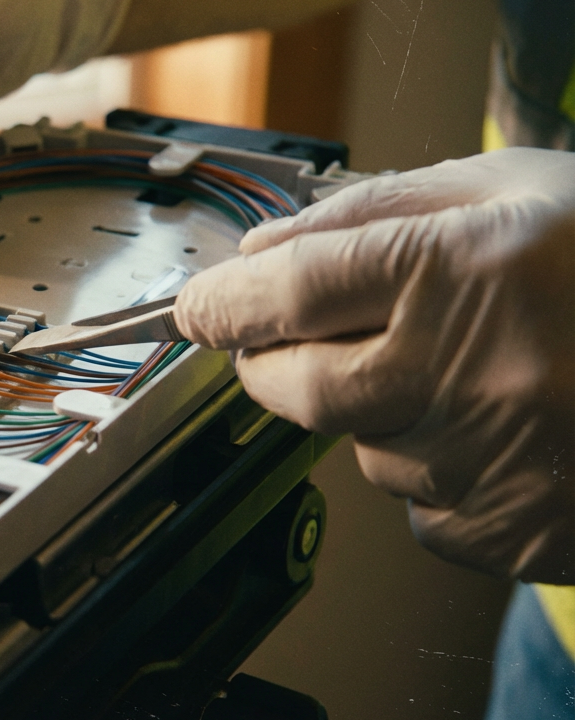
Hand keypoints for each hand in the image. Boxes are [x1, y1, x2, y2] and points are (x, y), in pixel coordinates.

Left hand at [174, 148, 574, 582]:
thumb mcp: (519, 187)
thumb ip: (381, 207)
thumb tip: (269, 244)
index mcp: (466, 270)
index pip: (285, 292)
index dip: (222, 301)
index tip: (200, 308)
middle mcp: (471, 372)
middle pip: (290, 387)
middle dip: (269, 362)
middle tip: (290, 339)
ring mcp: (494, 463)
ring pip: (360, 448)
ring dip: (377, 412)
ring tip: (469, 371)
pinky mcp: (517, 532)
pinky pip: (421, 507)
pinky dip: (436, 469)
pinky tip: (503, 428)